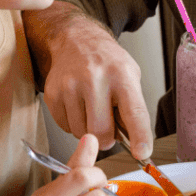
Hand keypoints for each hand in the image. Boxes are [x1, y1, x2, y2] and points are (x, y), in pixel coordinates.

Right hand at [40, 3, 152, 157]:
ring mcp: (70, 86)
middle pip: (101, 131)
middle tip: (110, 130)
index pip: (134, 112)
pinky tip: (79, 107)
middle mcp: (94, 79)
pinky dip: (74, 124)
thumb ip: (133, 108)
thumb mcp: (131, 77)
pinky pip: (65, 127)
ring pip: (81, 132)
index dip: (140, 136)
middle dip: (107, 139)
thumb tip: (136, 142)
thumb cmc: (108, 62)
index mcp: (121, 75)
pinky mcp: (52, 94)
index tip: (142, 153)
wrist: (77, 41)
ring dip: (90, 130)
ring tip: (93, 110)